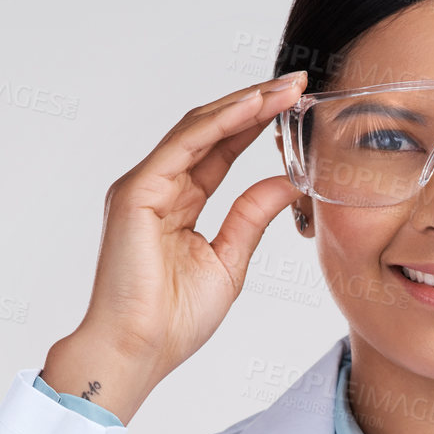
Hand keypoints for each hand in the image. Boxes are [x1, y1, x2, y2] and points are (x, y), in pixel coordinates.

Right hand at [42, 71, 306, 422]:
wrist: (139, 350)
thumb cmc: (174, 320)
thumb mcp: (230, 261)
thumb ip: (252, 217)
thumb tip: (286, 182)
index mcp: (180, 203)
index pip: (222, 150)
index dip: (258, 125)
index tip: (295, 106)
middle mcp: (159, 186)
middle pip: (212, 129)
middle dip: (255, 103)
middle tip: (296, 83)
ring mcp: (145, 185)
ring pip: (199, 128)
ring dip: (244, 104)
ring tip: (283, 89)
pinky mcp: (136, 191)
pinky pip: (184, 145)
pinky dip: (220, 122)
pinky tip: (252, 107)